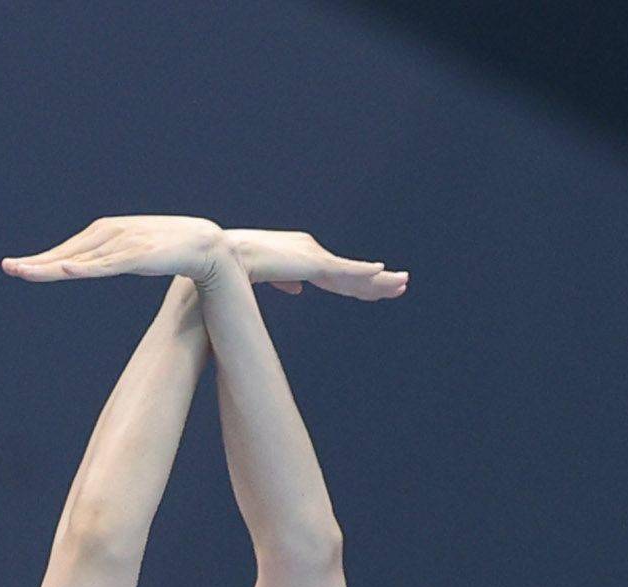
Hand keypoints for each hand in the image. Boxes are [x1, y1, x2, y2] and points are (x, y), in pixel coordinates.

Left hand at [4, 217, 228, 284]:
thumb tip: (93, 269)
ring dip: (51, 266)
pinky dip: (85, 267)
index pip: (68, 249)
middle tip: (8, 268)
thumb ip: (113, 259)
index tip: (17, 268)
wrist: (209, 247)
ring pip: (80, 258)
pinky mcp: (138, 255)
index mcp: (107, 234)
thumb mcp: (134, 255)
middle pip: (66, 252)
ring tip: (25, 272)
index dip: (41, 260)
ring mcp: (123, 244)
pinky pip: (106, 264)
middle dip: (36, 262)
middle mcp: (110, 234)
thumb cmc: (171, 252)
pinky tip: (66, 269)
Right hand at [220, 228, 405, 300]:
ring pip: (354, 274)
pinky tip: (380, 271)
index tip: (378, 291)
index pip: (338, 277)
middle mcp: (313, 254)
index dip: (360, 285)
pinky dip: (362, 271)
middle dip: (378, 283)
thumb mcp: (267, 277)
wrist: (224, 257)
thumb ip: (284, 280)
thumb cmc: (238, 269)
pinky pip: (343, 269)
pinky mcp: (310, 262)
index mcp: (304, 259)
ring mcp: (314, 257)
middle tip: (402, 285)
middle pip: (352, 274)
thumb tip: (298, 289)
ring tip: (403, 284)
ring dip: (380, 281)